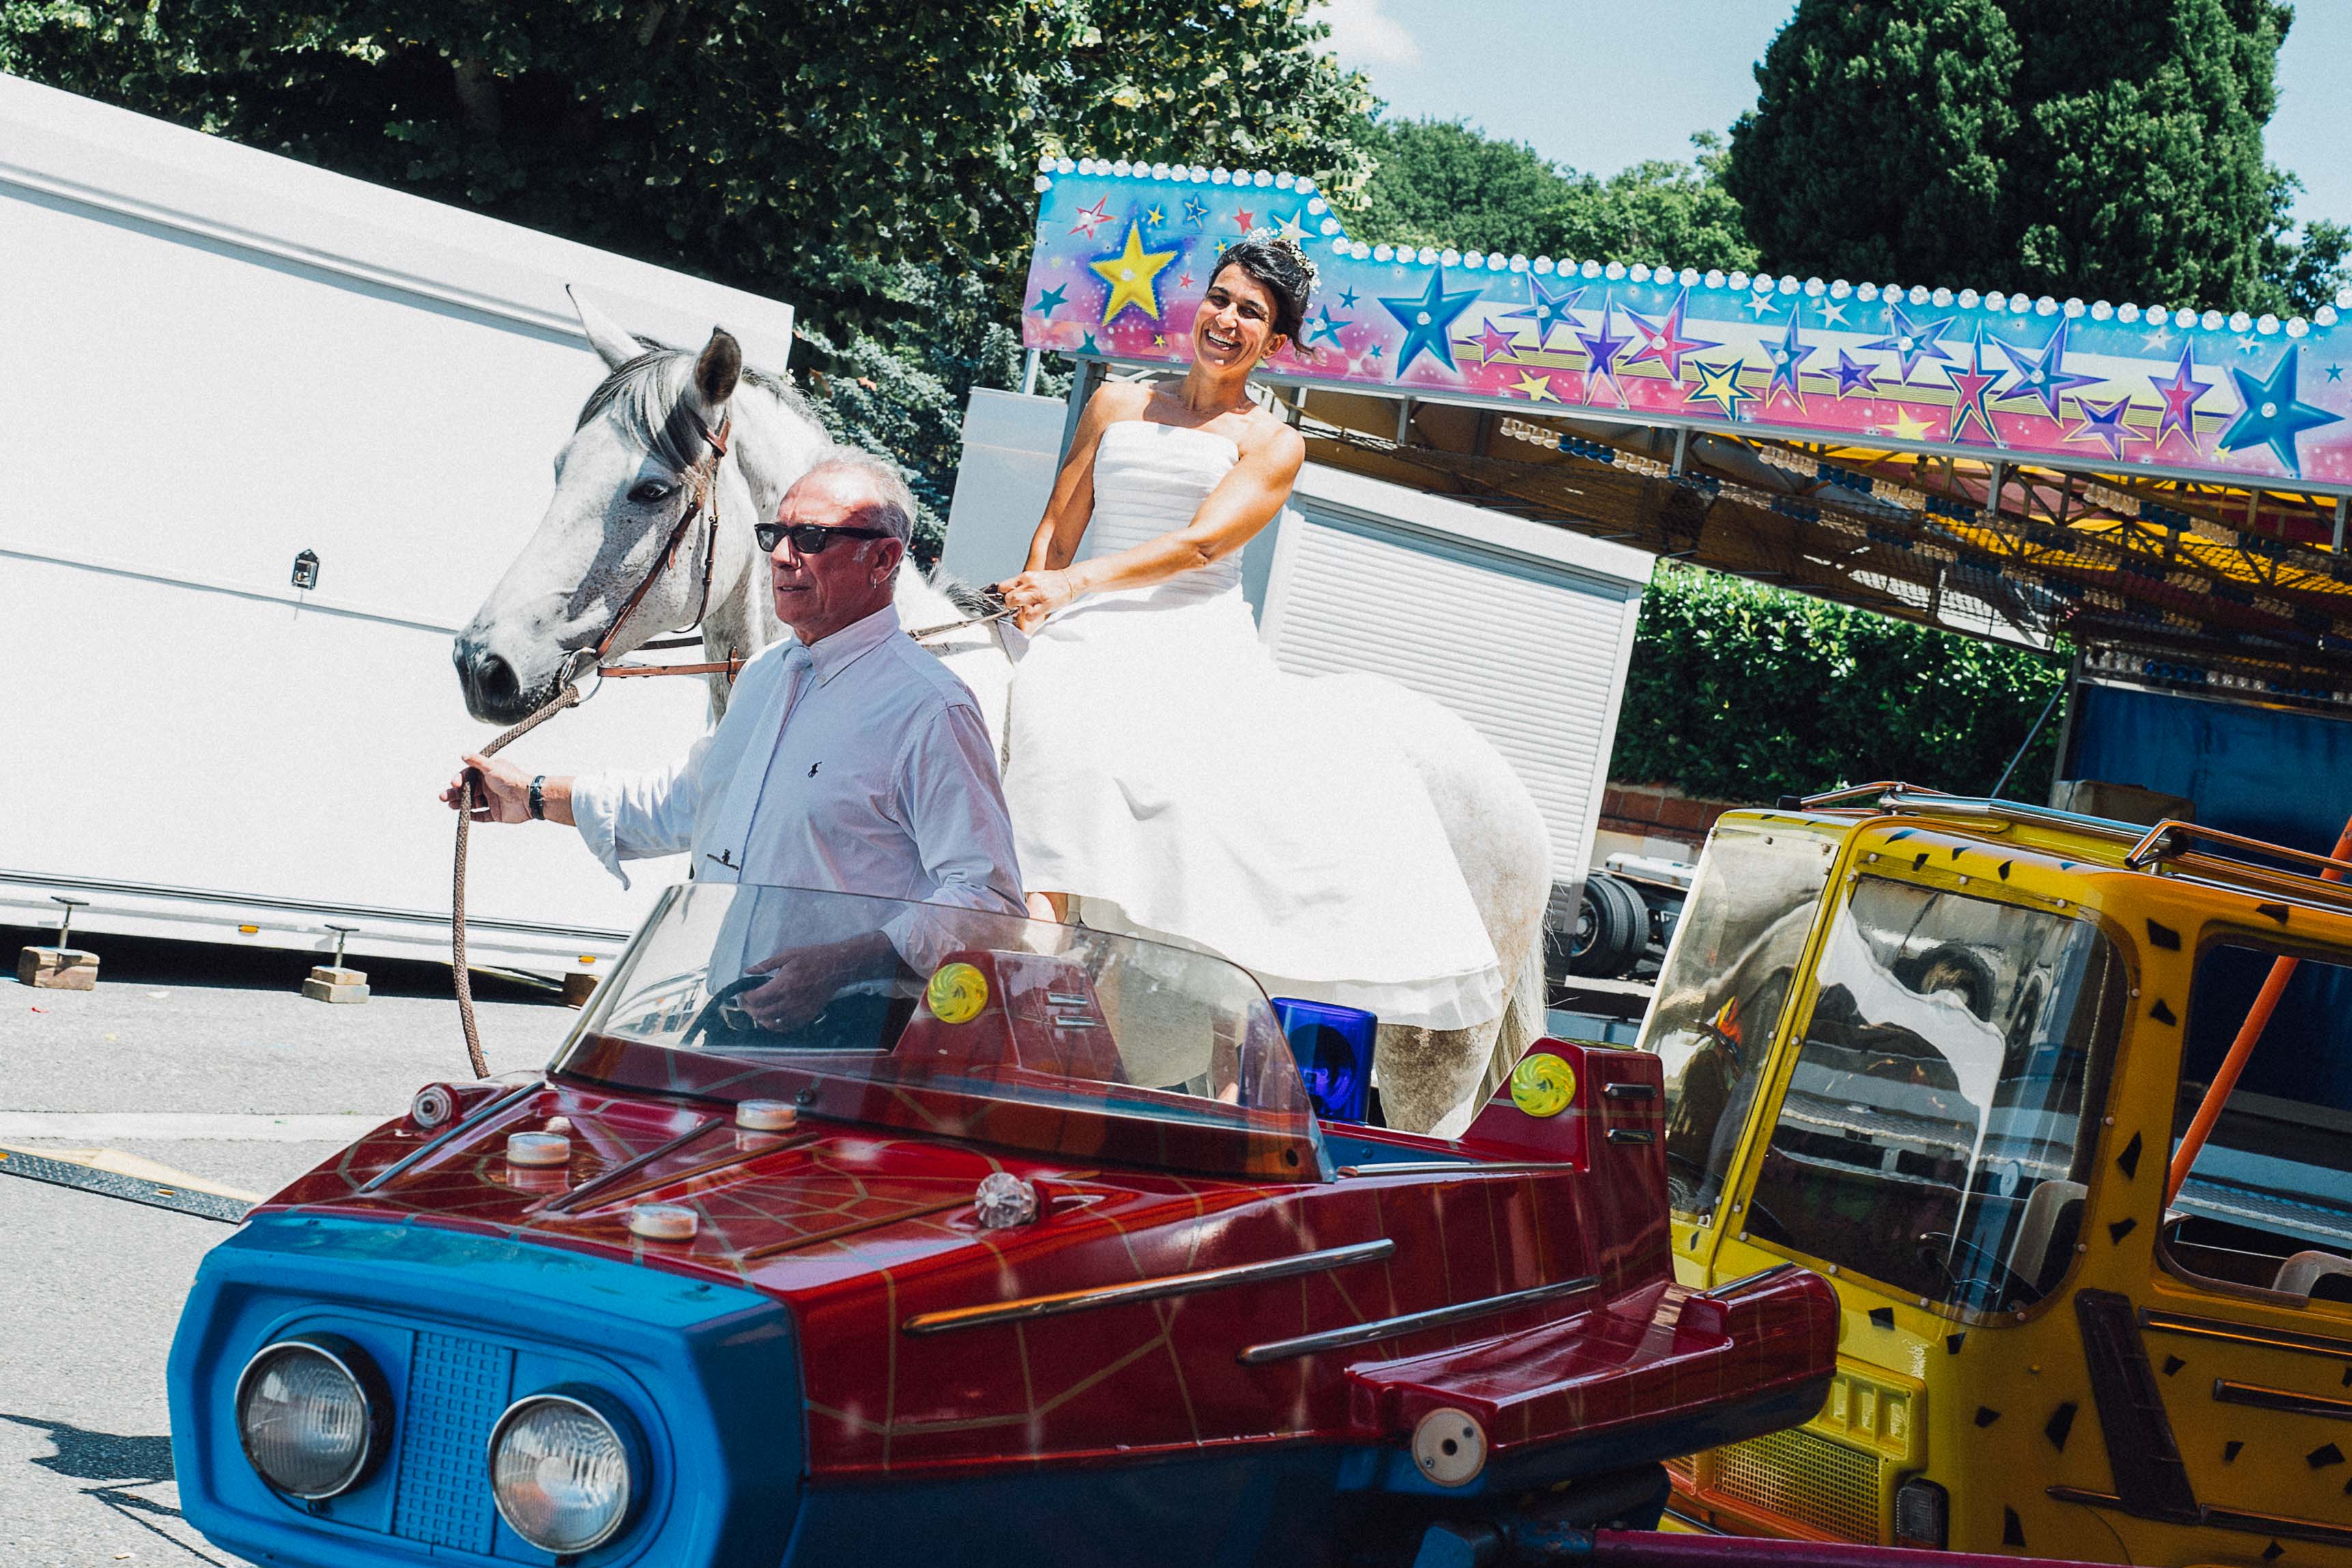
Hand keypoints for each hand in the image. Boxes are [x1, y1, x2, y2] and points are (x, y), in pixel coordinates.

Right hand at [441, 752, 530, 822]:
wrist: (528, 798)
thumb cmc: (512, 780)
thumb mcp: (492, 767)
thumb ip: (477, 761)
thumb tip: (463, 754)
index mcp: (489, 774)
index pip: (469, 776)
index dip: (460, 779)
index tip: (454, 783)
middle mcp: (490, 786)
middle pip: (468, 790)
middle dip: (455, 793)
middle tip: (443, 796)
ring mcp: (493, 800)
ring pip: (473, 803)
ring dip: (461, 803)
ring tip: (450, 805)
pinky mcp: (496, 813)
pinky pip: (482, 816)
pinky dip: (473, 816)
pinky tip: (464, 815)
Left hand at [736, 935, 880, 1030]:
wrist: (837, 968)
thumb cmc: (813, 958)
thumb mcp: (788, 955)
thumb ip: (766, 964)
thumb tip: (748, 971)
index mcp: (784, 985)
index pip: (756, 999)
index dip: (744, 998)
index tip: (742, 993)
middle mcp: (790, 1002)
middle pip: (760, 1013)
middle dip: (749, 1008)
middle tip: (745, 1001)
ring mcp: (799, 1012)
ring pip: (771, 1024)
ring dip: (760, 1018)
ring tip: (757, 1009)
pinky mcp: (807, 1016)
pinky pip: (785, 1028)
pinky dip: (774, 1025)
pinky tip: (771, 1017)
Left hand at [996, 568, 1077, 632]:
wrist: (1072, 580)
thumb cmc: (1053, 581)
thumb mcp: (1036, 577)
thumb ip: (1023, 585)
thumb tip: (1011, 594)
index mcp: (1026, 576)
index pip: (1004, 586)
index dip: (1001, 595)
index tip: (1003, 599)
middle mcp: (1030, 584)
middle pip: (1007, 596)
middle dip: (1008, 604)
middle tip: (1014, 607)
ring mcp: (1037, 594)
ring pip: (1015, 602)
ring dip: (1015, 609)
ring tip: (1022, 610)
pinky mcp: (1045, 604)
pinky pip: (1030, 615)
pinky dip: (1029, 617)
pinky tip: (1034, 614)